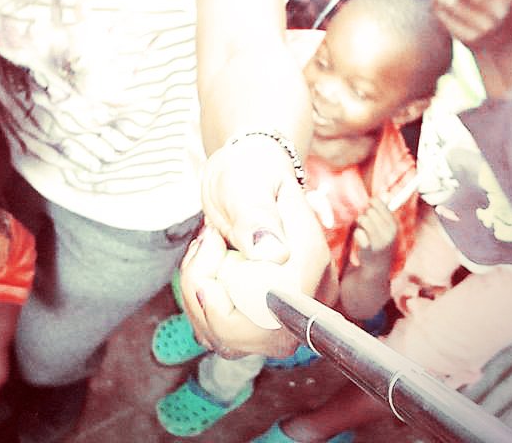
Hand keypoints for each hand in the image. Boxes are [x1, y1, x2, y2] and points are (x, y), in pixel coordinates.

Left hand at [181, 140, 332, 357]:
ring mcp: (285, 313)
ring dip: (199, 294)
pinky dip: (199, 303)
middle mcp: (308, 298)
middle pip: (247, 337)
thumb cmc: (249, 172)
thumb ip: (257, 216)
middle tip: (206, 241)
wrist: (247, 175)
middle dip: (205, 293)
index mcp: (311, 264)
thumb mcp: (247, 183)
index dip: (226, 306)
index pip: (271, 321)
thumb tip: (275, 256)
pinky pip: (219, 334)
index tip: (209, 250)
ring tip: (207, 247)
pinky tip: (206, 266)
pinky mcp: (262, 319)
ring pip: (228, 339)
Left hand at [351, 197, 397, 264]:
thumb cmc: (380, 240)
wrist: (378, 266)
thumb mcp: (386, 225)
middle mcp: (389, 232)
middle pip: (369, 210)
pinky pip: (358, 232)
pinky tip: (362, 240)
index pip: (377, 202)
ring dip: (360, 224)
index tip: (370, 211)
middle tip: (366, 224)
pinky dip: (357, 234)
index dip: (370, 205)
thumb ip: (384, 208)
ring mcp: (380, 241)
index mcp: (393, 224)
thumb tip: (385, 191)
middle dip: (365, 215)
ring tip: (364, 230)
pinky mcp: (369, 249)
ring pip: (363, 219)